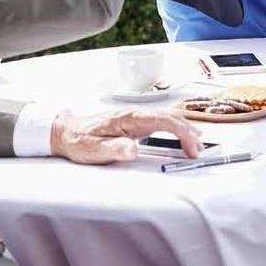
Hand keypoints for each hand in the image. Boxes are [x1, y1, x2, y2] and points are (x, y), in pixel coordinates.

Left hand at [50, 109, 203, 163]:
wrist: (66, 132)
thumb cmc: (79, 140)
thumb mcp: (93, 150)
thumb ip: (114, 149)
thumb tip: (133, 149)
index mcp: (128, 118)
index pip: (162, 120)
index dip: (180, 131)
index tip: (191, 146)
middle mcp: (134, 114)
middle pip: (168, 118)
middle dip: (188, 131)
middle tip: (199, 150)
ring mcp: (135, 118)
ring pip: (166, 119)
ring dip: (184, 130)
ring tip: (197, 145)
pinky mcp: (134, 124)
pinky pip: (161, 123)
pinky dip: (176, 129)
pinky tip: (183, 135)